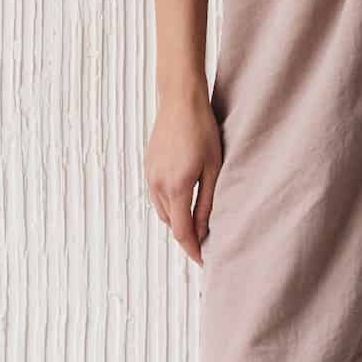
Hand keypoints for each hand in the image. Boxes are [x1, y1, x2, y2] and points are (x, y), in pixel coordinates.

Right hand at [145, 90, 222, 266]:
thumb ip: (208, 202)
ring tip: (197, 219)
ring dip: (176, 219)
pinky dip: (169, 203)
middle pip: (170, 223)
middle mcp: (158, 184)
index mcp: (177, 187)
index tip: (203, 261)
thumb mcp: (214, 168)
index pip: (181, 231)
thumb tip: (205, 229)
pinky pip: (156, 195)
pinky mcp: (147, 166)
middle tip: (206, 240)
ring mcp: (150, 175)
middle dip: (186, 235)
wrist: (180, 100)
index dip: (192, 250)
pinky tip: (184, 196)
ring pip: (161, 210)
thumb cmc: (202, 130)